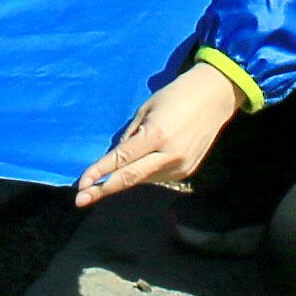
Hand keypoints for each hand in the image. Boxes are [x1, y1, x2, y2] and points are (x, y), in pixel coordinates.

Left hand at [77, 59, 248, 206]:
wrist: (214, 98)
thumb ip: (130, 136)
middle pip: (130, 178)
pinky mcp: (187, 172)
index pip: (121, 159)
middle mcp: (169, 155)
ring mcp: (180, 166)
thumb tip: (115, 159)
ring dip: (124, 178)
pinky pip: (157, 177)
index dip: (99, 172)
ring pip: (143, 179)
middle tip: (81, 200)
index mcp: (156, 135)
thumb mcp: (146, 109)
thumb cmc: (175, 96)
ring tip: (111, 174)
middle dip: (103, 189)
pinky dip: (144, 173)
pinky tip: (140, 165)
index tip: (82, 182)